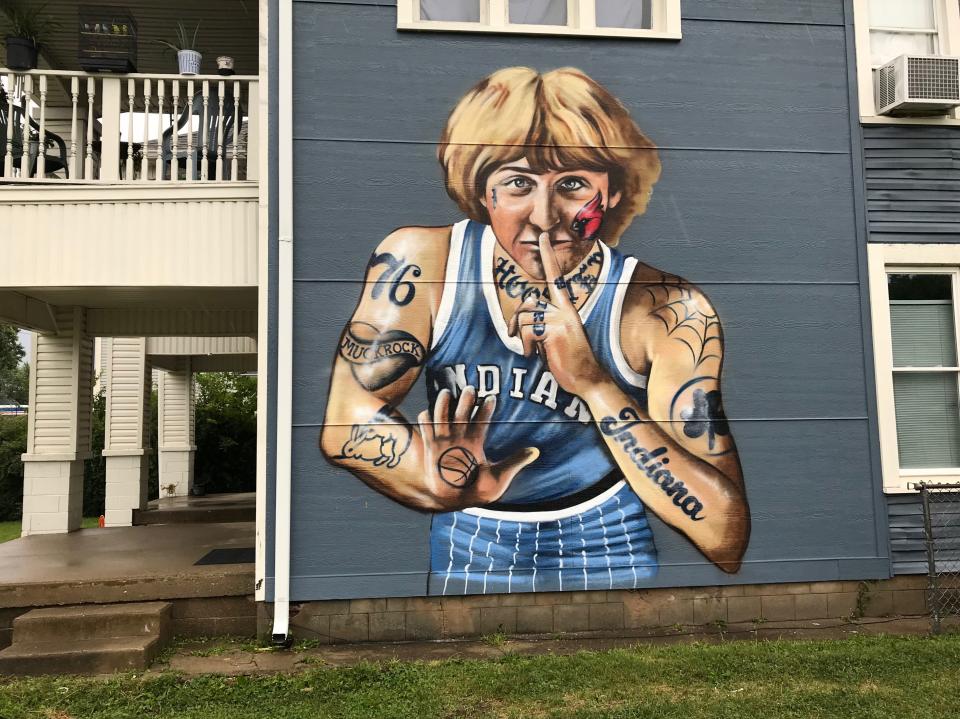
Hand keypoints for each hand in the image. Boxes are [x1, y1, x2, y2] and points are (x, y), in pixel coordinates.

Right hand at [417, 387, 538, 510]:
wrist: (456, 499)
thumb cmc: (479, 489)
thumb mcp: (500, 476)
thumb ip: (515, 462)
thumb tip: (536, 451)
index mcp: (476, 442)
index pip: (482, 420)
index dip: (486, 408)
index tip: (492, 398)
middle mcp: (460, 438)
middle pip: (462, 412)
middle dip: (465, 400)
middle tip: (470, 389)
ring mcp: (444, 441)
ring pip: (443, 415)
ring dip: (444, 403)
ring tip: (447, 392)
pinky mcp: (430, 448)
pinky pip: (426, 428)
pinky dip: (426, 419)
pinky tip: (428, 413)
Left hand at [507, 232, 606, 395]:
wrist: (587, 379)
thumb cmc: (568, 360)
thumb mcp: (554, 337)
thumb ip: (540, 323)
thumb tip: (517, 321)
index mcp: (566, 308)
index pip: (555, 277)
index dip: (548, 256)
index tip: (543, 237)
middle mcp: (565, 309)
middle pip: (527, 303)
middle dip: (516, 322)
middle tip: (519, 340)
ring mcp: (561, 319)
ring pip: (523, 318)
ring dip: (521, 339)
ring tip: (535, 352)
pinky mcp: (555, 331)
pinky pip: (527, 332)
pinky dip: (526, 347)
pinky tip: (536, 357)